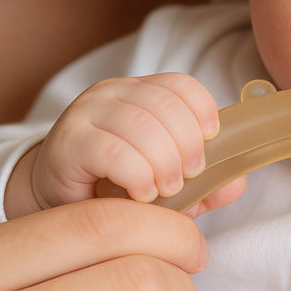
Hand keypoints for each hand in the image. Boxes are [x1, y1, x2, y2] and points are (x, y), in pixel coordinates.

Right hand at [6, 74, 242, 218]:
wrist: (54, 206)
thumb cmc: (114, 191)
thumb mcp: (168, 186)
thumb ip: (207, 184)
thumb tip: (236, 182)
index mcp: (139, 93)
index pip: (180, 84)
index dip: (202, 111)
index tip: (209, 145)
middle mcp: (111, 94)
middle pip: (166, 106)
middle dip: (188, 146)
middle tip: (187, 179)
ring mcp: (86, 114)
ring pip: (143, 127)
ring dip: (164, 164)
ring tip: (165, 190)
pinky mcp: (68, 142)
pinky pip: (115, 152)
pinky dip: (138, 176)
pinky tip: (140, 194)